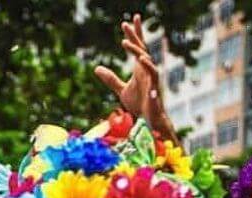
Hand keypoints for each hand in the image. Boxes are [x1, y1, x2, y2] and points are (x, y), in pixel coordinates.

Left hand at [94, 15, 166, 130]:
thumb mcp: (121, 89)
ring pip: (145, 59)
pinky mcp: (154, 87)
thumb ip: (110, 78)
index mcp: (139, 69)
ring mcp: (151, 77)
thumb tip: (96, 68)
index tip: (126, 22)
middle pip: (141, 48)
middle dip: (134, 35)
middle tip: (125, 23)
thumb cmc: (138, 104)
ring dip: (135, 50)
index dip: (133, 35)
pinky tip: (140, 59)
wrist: (148, 120)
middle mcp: (146, 69)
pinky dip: (148, 66)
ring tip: (124, 42)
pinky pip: (153, 73)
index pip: (137, 48)